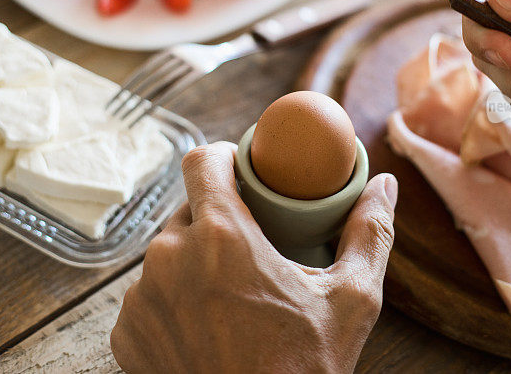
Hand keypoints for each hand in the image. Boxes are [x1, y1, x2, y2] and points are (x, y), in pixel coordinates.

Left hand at [111, 142, 397, 372]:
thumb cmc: (303, 369)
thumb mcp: (351, 300)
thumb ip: (369, 232)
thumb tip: (383, 185)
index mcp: (221, 236)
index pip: (202, 161)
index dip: (223, 157)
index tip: (243, 170)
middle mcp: (169, 258)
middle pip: (188, 209)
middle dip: (217, 217)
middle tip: (251, 242)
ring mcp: (142, 298)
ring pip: (167, 253)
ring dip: (194, 260)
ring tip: (229, 290)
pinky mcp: (126, 333)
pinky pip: (148, 295)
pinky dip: (174, 299)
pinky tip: (205, 323)